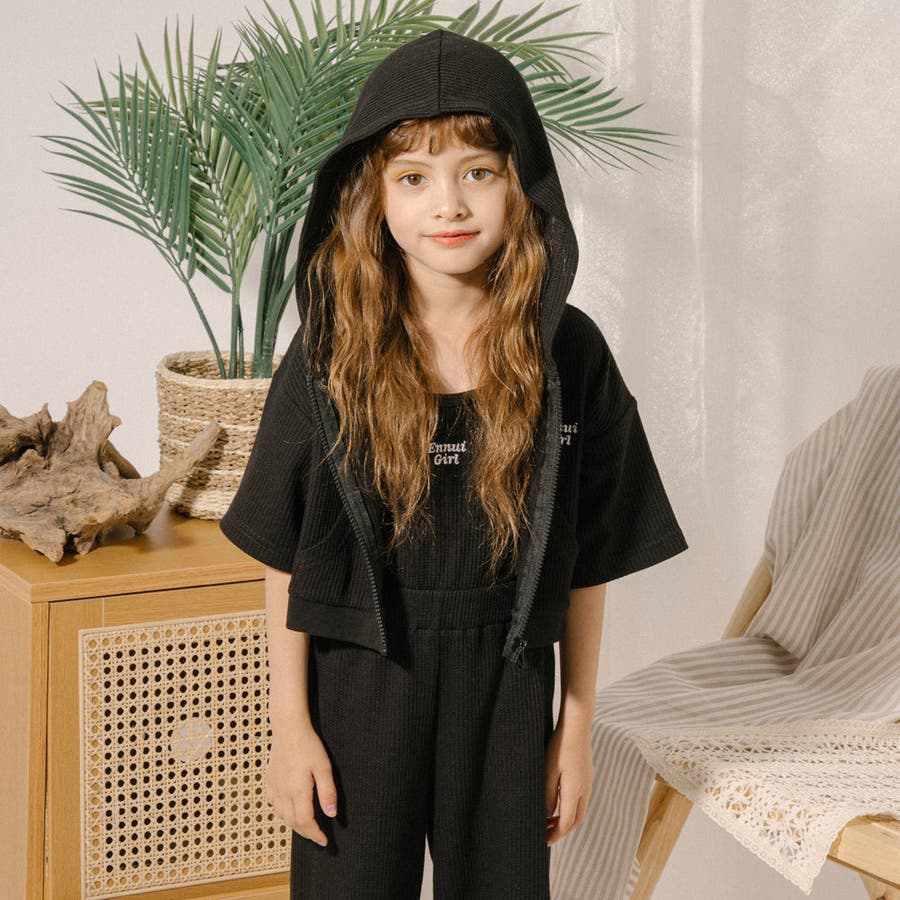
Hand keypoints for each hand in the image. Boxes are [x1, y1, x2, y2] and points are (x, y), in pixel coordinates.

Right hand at [266, 724, 338, 846]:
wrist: (288, 727)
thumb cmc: (308, 745)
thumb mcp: (324, 767)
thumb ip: (327, 792)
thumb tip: (331, 814)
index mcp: (298, 791)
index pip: (305, 822)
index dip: (315, 834)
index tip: (324, 841)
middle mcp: (283, 792)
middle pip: (293, 822)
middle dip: (306, 833)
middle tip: (317, 836)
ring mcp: (274, 786)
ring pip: (281, 814)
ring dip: (293, 824)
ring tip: (305, 825)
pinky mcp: (270, 779)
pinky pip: (273, 803)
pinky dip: (281, 811)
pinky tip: (287, 809)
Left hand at [544, 719, 593, 844]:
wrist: (577, 726)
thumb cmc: (559, 746)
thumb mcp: (548, 771)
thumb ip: (548, 795)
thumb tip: (548, 814)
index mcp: (574, 791)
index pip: (567, 822)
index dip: (556, 834)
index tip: (544, 840)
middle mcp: (585, 790)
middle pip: (576, 820)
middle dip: (562, 830)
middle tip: (546, 832)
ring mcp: (588, 782)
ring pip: (580, 809)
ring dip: (567, 818)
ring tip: (550, 819)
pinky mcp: (587, 775)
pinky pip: (581, 798)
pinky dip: (571, 807)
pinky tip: (559, 801)